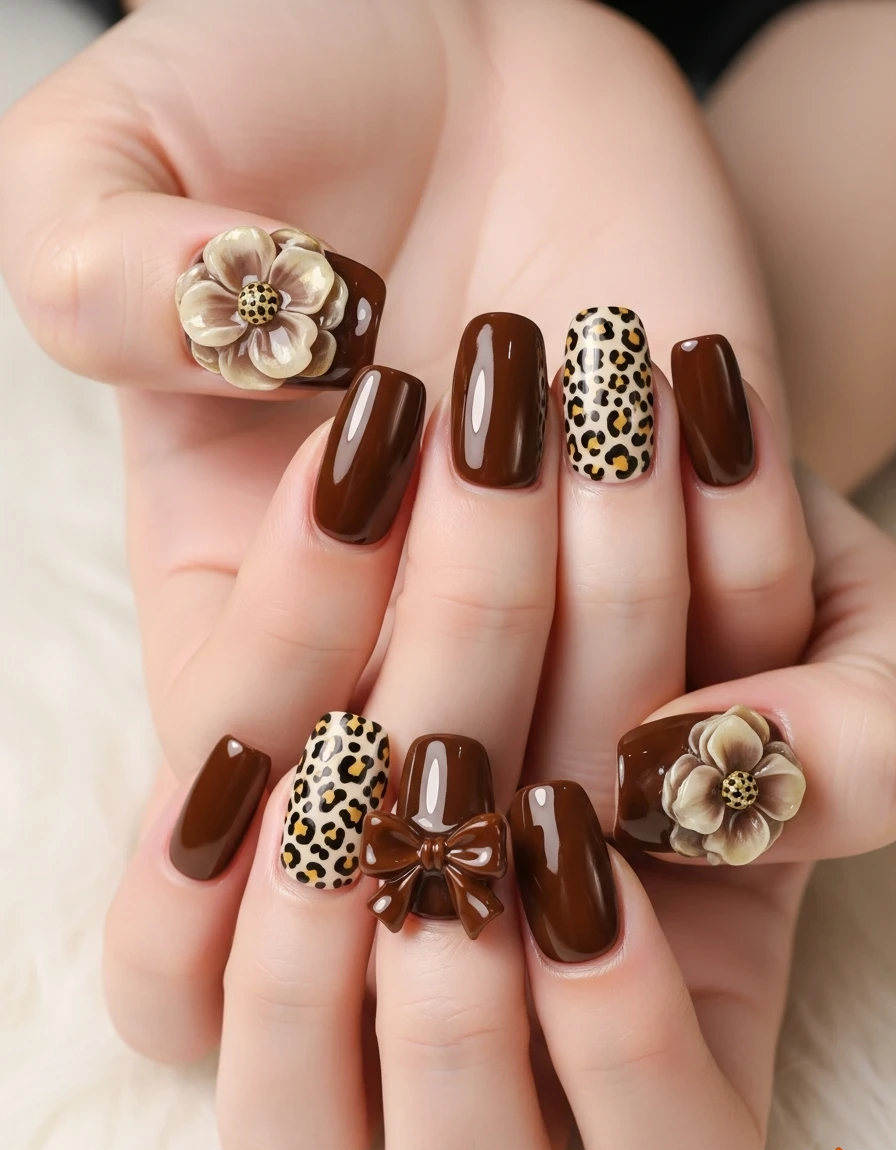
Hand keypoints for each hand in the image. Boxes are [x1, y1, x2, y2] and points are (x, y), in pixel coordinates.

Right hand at [0, 0, 790, 779]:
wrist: (470, 60)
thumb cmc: (273, 99)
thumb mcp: (102, 157)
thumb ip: (96, 274)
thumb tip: (253, 348)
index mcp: (224, 604)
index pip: (246, 746)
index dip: (302, 631)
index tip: (361, 426)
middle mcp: (391, 649)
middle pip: (435, 794)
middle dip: (477, 608)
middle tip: (486, 392)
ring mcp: (554, 631)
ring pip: (603, 750)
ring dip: (616, 564)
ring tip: (590, 355)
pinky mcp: (695, 578)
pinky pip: (752, 649)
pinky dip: (736, 523)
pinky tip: (691, 371)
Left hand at [103, 316, 895, 1149]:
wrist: (542, 392)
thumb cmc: (697, 516)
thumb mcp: (838, 612)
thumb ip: (860, 737)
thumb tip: (688, 778)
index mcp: (674, 978)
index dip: (628, 1040)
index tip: (596, 809)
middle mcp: (505, 998)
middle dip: (462, 1002)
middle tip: (469, 787)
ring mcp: (346, 960)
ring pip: (294, 1123)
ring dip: (322, 944)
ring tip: (366, 747)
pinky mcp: (213, 874)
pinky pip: (162, 985)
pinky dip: (196, 882)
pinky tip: (249, 748)